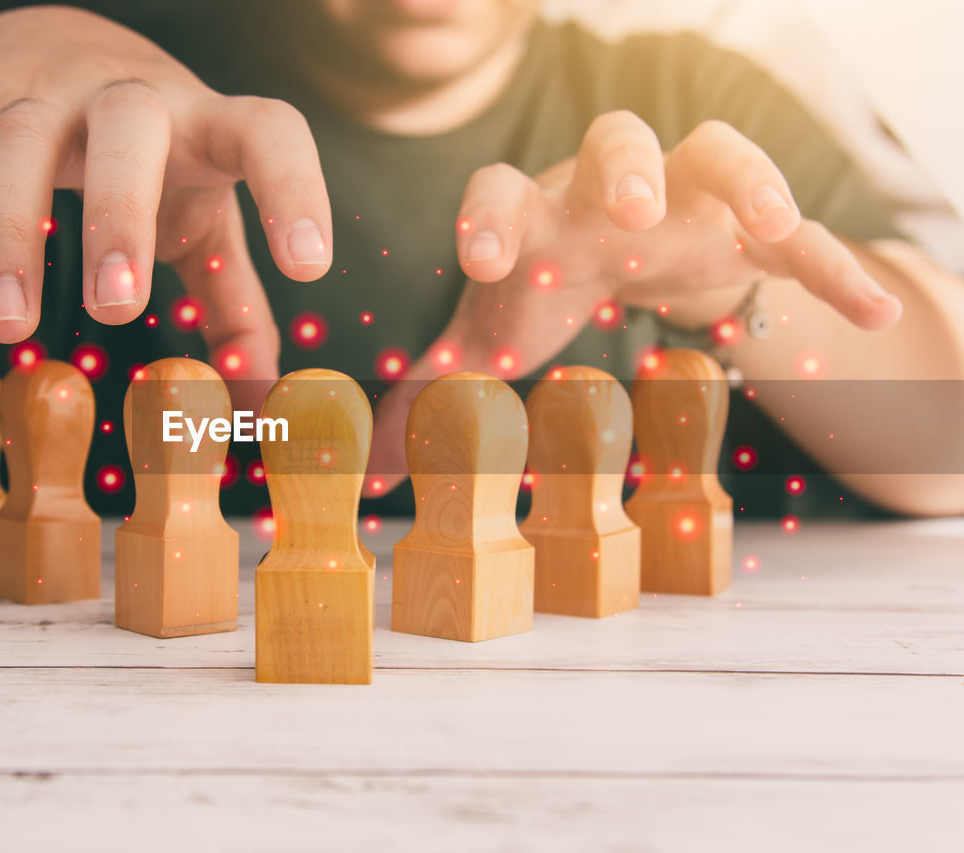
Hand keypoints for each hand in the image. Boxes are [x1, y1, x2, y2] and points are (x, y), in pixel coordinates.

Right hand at [0, 6, 331, 403]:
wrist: (39, 49)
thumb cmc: (148, 156)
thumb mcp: (201, 215)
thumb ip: (231, 301)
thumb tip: (257, 409)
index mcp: (204, 123)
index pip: (267, 132)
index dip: (293, 191)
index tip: (309, 268)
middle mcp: (125, 96)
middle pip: (126, 126)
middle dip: (120, 211)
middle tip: (119, 306)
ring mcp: (35, 100)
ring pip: (12, 146)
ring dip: (5, 235)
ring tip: (10, 328)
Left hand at [363, 111, 902, 496]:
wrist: (627, 249)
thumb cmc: (547, 281)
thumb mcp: (493, 332)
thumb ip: (432, 386)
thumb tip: (363, 467)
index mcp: (532, 211)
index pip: (500, 190)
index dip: (488, 218)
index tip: (476, 258)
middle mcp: (602, 187)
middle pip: (613, 142)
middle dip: (621, 170)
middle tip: (624, 212)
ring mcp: (680, 197)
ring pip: (714, 153)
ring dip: (740, 180)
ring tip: (760, 223)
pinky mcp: (745, 225)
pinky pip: (800, 232)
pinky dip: (836, 265)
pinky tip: (873, 310)